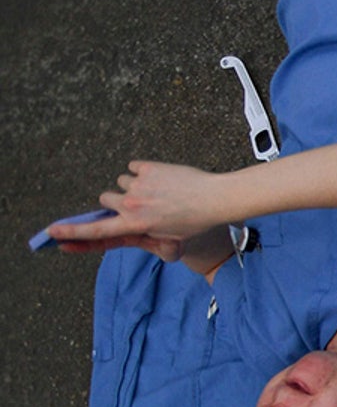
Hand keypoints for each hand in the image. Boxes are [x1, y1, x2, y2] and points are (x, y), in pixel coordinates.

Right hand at [48, 161, 225, 253]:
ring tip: (160, 191)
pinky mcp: (147, 168)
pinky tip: (164, 178)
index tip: (52, 232)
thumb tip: (140, 238)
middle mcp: (132, 205)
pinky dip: (145, 171)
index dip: (72, 231)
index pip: (97, 230)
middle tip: (142, 203)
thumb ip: (150, 239)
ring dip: (134, 185)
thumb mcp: (171, 239)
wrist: (215, 198)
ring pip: (122, 182)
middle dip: (118, 201)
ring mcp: (138, 185)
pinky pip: (134, 168)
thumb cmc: (196, 222)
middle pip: (106, 199)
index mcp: (136, 225)